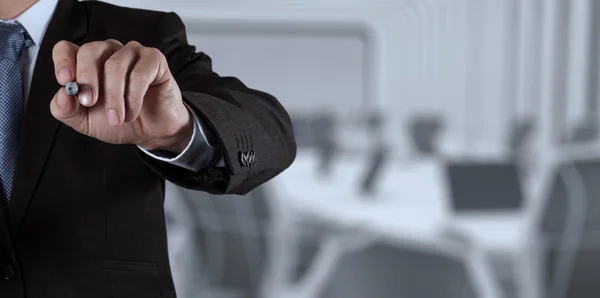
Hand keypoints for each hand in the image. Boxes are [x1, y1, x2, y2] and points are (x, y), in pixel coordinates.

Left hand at [49, 39, 192, 153]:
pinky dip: (133, 97)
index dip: (63, 61)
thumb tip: (62, 95)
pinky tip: (132, 112)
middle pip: (90, 50)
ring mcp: (133, 53)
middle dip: (87, 79)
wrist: (152, 132)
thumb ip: (67, 111)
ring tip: (116, 119)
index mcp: (88, 64)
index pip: (67, 49)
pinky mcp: (154, 60)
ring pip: (115, 64)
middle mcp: (109, 53)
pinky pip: (140, 73)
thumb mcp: (85, 122)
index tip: (65, 81)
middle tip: (90, 103)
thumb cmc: (120, 121)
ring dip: (114, 96)